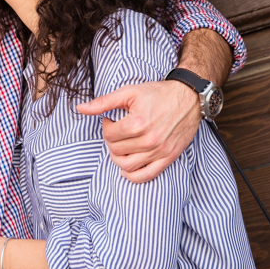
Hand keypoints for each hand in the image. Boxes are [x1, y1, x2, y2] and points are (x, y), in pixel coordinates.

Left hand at [77, 80, 198, 183]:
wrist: (189, 97)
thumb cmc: (159, 93)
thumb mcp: (129, 92)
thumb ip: (103, 102)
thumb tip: (80, 108)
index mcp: (137, 123)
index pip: (109, 135)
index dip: (106, 126)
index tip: (111, 119)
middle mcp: (148, 140)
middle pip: (116, 150)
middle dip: (111, 140)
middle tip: (116, 130)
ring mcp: (159, 151)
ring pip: (126, 166)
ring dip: (118, 157)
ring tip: (121, 145)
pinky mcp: (168, 157)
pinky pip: (146, 176)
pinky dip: (132, 176)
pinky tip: (127, 167)